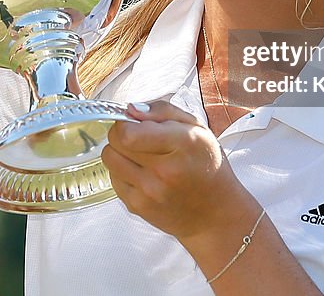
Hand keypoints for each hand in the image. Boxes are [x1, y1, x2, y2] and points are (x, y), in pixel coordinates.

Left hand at [103, 101, 252, 240]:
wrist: (215, 214)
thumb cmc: (207, 166)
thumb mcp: (198, 128)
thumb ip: (163, 110)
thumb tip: (130, 109)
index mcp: (183, 144)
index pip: (129, 132)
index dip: (128, 121)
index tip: (137, 122)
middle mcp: (164, 171)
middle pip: (116, 140)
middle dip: (124, 133)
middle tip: (141, 137)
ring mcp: (149, 192)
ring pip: (109, 157)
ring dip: (120, 152)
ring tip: (140, 155)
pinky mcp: (137, 206)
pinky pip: (113, 177)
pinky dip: (123, 171)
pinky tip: (143, 173)